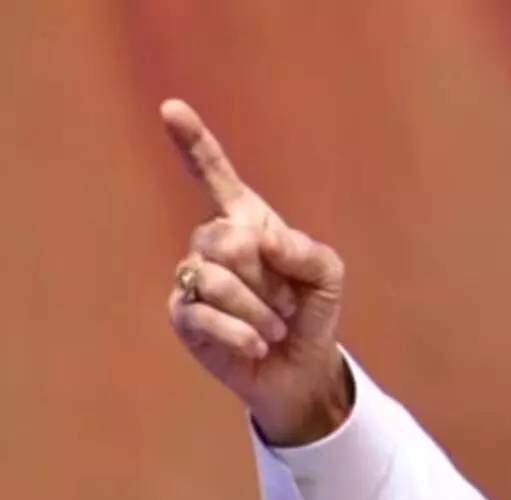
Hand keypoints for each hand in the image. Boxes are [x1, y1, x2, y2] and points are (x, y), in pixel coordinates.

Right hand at [161, 99, 350, 445]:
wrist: (302, 366)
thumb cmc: (311, 311)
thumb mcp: (327, 275)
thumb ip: (304, 250)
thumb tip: (260, 240)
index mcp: (246, 221)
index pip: (215, 175)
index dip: (193, 142)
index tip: (171, 108)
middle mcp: (211, 242)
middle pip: (227, 241)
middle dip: (269, 279)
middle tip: (287, 303)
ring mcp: (192, 277)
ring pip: (216, 280)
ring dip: (260, 311)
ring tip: (275, 327)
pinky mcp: (183, 315)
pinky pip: (205, 315)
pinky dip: (242, 335)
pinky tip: (257, 345)